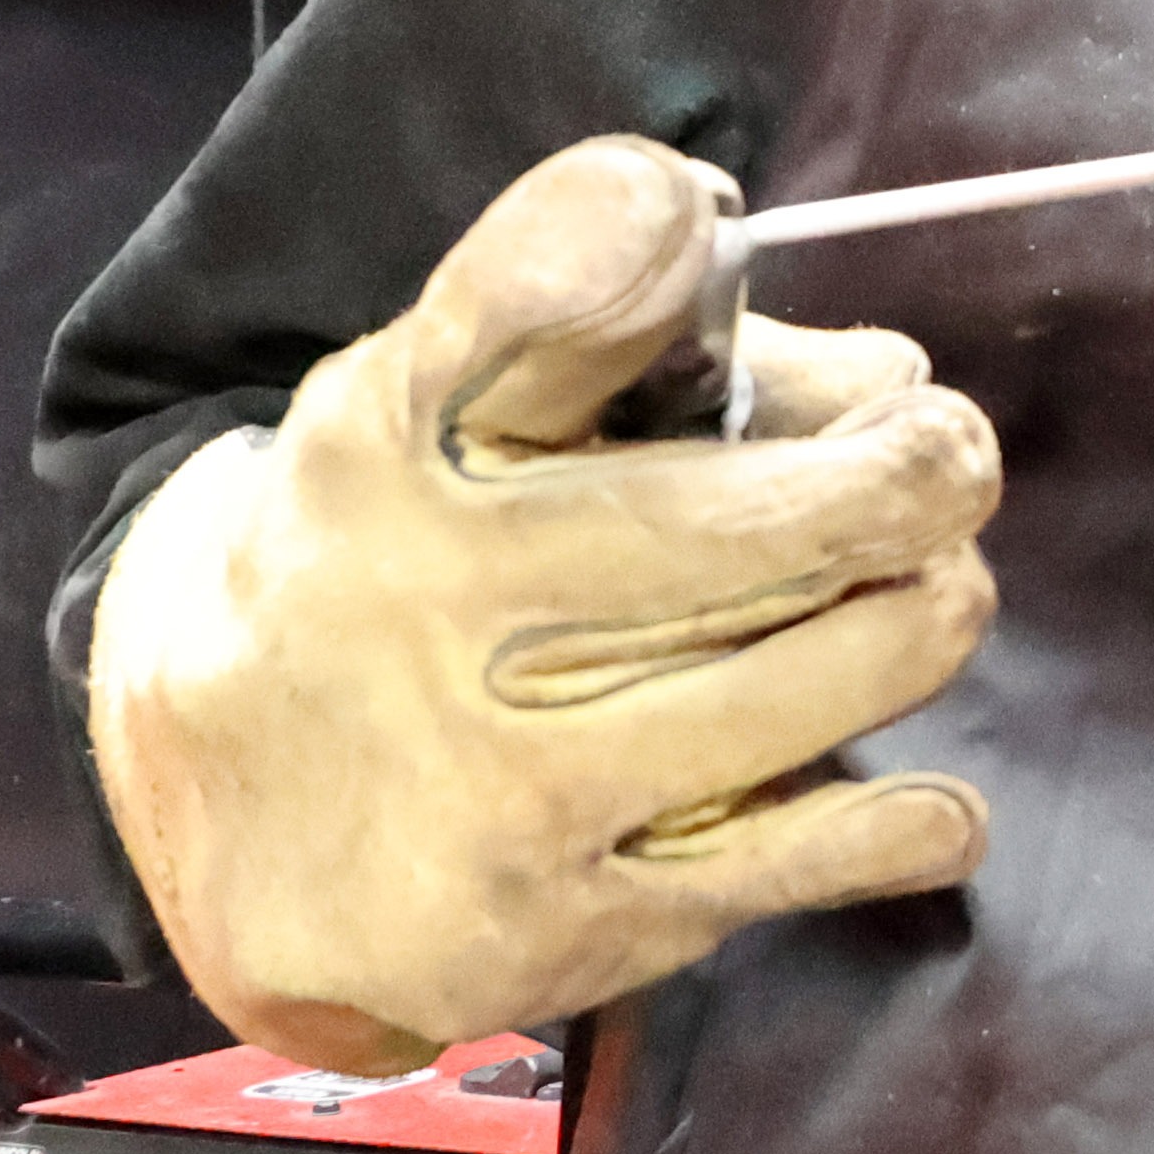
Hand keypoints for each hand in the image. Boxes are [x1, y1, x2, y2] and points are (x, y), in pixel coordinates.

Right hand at [85, 136, 1002, 1072]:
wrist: (209, 822)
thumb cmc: (382, 562)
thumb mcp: (429, 401)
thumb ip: (621, 327)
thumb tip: (887, 375)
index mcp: (395, 444)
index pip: (535, 301)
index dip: (639, 237)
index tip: (710, 229)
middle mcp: (436, 606)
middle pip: (770, 515)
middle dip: (918, 470)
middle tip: (943, 460)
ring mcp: (503, 782)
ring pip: (835, 670)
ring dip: (925, 615)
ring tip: (920, 594)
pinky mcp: (560, 924)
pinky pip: (814, 853)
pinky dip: (908, 815)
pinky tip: (923, 797)